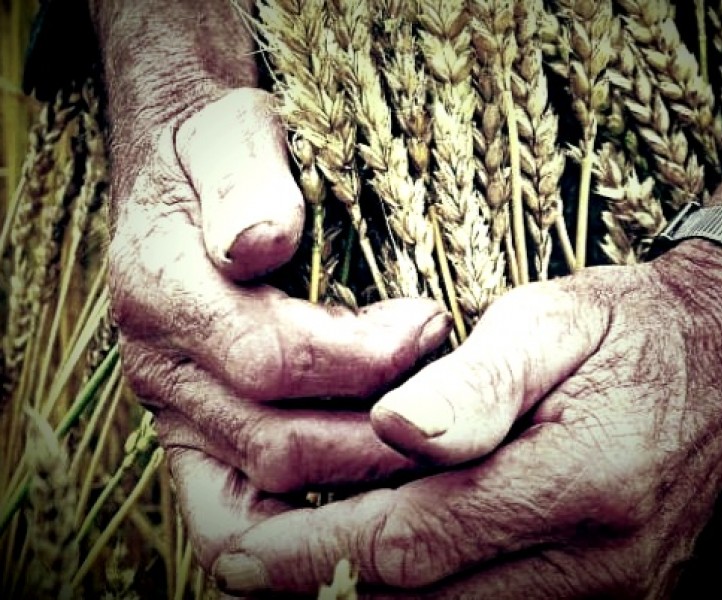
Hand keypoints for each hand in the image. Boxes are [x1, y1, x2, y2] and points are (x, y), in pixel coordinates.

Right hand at [108, 88, 451, 572]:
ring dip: (365, 467)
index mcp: (162, 289)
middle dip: (379, 424)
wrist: (184, 174)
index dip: (363, 358)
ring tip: (429, 422)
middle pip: (277, 442)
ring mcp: (177, 409)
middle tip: (447, 382)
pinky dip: (308, 517)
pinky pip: (238, 509)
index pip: (269, 358)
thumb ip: (245, 181)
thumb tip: (263, 243)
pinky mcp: (198, 434)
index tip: (431, 322)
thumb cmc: (223, 150)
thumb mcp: (232, 133)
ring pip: (271, 484)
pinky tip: (376, 482)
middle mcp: (161, 366)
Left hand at [211, 240, 721, 597]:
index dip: (316, 551)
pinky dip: (423, 596)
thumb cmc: (625, 327)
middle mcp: (602, 562)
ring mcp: (611, 594)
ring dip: (364, 597)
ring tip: (291, 561)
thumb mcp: (553, 319)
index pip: (418, 540)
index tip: (239, 547)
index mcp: (585, 477)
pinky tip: (378, 562)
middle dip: (320, 586)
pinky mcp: (609, 599)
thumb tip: (393, 427)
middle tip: (241, 558)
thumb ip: (479, 381)